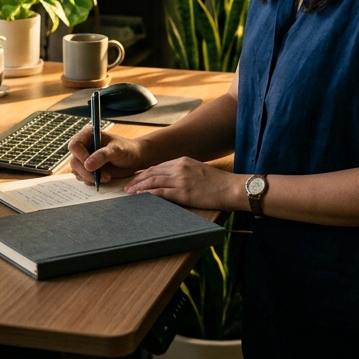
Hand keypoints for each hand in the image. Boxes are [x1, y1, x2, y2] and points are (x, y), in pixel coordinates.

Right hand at [67, 127, 147, 183]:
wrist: (134, 159)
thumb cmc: (127, 150)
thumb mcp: (117, 150)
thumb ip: (102, 156)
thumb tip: (87, 165)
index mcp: (88, 135)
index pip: (74, 146)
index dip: (80, 156)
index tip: (90, 165)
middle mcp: (84, 146)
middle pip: (74, 162)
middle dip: (86, 172)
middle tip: (101, 177)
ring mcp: (85, 159)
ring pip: (77, 172)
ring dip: (90, 178)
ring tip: (107, 177)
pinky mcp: (88, 169)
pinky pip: (83, 178)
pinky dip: (92, 181)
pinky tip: (104, 178)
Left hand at [124, 157, 242, 210]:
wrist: (232, 188)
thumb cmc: (219, 183)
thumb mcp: (199, 171)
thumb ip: (185, 173)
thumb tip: (173, 181)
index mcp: (183, 161)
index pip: (158, 166)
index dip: (145, 173)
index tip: (136, 179)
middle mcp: (180, 167)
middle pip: (152, 172)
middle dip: (138, 180)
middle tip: (127, 187)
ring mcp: (181, 179)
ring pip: (153, 182)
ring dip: (139, 187)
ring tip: (129, 193)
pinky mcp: (183, 192)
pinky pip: (160, 193)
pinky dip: (148, 194)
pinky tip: (140, 197)